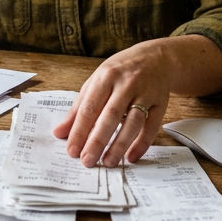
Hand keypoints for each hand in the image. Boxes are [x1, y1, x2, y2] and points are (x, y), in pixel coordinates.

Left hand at [52, 39, 177, 166]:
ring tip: (108, 162)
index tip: (72, 150)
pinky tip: (131, 157)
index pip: (90, 107)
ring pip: (133, 122)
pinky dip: (142, 143)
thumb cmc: (120, 71)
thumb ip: (79, 107)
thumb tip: (60, 132)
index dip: (80, 130)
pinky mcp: (161, 103)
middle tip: (87, 161)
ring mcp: (146, 93)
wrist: (156, 58)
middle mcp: (126, 83)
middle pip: (110, 116)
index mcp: (106, 76)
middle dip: (97, 141)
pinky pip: (151, 126)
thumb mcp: (97, 81)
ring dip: (119, 145)